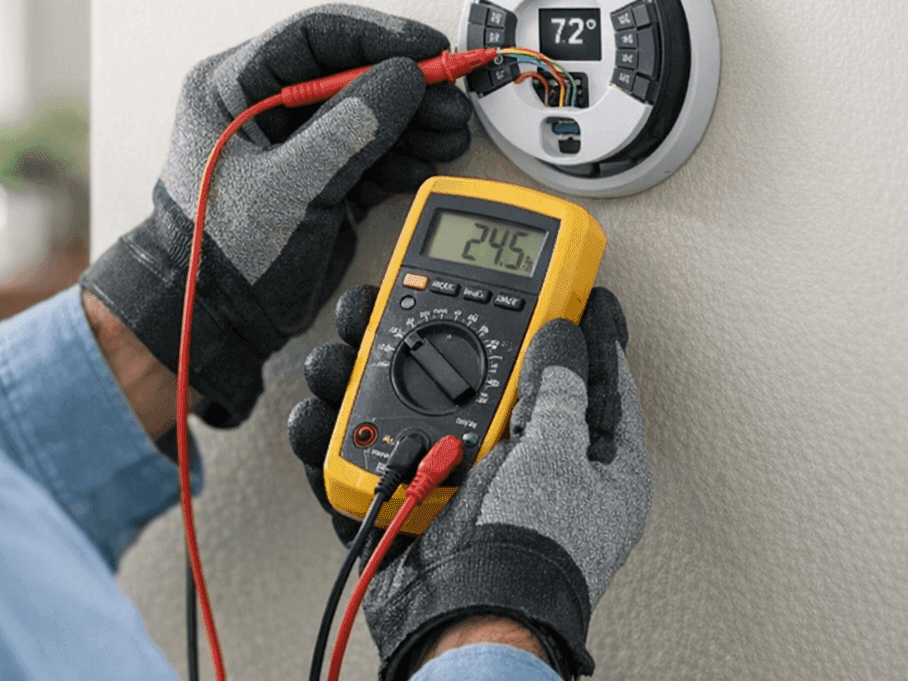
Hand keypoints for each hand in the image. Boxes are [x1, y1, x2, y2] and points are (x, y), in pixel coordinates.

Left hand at [82, 5, 471, 426]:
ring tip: (448, 133)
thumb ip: (348, 130)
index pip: (313, 37)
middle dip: (405, 87)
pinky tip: (428, 160)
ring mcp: (295, 144)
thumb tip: (403, 78)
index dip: (376, 36)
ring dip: (412, 121)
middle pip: (349, 73)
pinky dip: (403, 154)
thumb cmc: (223, 256)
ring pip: (366, 111)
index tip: (427, 48)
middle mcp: (263, 107)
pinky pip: (370, 150)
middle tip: (450, 100)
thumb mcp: (289, 187)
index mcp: (232, 88)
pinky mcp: (320, 177)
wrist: (218, 323)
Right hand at [288, 285, 650, 678]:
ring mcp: (463, 485)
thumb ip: (556, 387)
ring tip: (341, 353)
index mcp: (585, 460)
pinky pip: (370, 457)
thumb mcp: (558, 452)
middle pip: (481, 377)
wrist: (468, 624)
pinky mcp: (411, 505)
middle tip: (403, 299)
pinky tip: (319, 412)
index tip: (564, 283)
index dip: (576, 326)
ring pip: (414, 408)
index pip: (588, 376)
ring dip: (367, 377)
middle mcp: (526, 467)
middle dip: (436, 336)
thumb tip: (564, 333)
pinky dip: (337, 437)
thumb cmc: (530, 554)